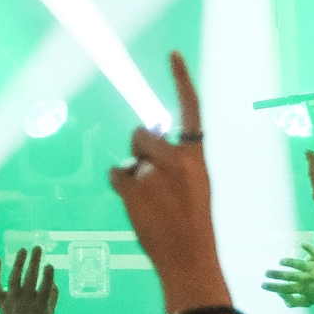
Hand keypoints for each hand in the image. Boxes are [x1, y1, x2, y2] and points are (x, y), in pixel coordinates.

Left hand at [0, 246, 58, 313]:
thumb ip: (52, 300)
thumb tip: (54, 282)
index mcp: (40, 307)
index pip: (46, 288)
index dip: (48, 276)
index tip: (50, 265)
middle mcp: (25, 301)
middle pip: (31, 278)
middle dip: (35, 262)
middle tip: (38, 247)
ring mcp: (11, 300)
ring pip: (15, 278)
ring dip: (19, 262)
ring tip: (23, 250)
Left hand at [109, 53, 231, 313]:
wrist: (190, 259)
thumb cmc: (192, 224)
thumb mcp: (194, 186)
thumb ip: (176, 162)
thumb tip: (147, 140)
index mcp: (198, 158)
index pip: (191, 111)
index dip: (181, 81)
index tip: (173, 54)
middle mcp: (176, 159)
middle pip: (143, 135)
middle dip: (140, 149)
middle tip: (151, 178)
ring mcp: (153, 173)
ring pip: (129, 159)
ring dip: (133, 174)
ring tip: (151, 202)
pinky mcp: (133, 187)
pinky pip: (116, 175)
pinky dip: (121, 187)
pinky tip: (137, 207)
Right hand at [264, 242, 313, 306]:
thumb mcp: (310, 301)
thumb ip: (295, 302)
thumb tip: (281, 298)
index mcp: (304, 288)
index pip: (286, 288)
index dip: (274, 287)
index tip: (262, 284)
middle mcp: (308, 278)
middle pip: (291, 277)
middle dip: (278, 275)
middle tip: (266, 273)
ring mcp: (313, 266)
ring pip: (301, 264)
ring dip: (291, 263)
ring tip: (281, 262)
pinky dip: (308, 248)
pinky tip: (301, 244)